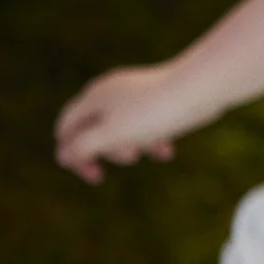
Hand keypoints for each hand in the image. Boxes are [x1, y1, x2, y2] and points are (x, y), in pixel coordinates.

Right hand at [54, 62, 199, 183]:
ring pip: (122, 128)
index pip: (67, 126)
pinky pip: (146, 124)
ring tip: (152, 149)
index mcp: (93, 97)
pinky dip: (153, 139)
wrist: (200, 87)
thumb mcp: (111, 135)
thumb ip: (83, 147)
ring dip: (133, 145)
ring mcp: (135, 93)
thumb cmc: (153, 113)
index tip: (95, 175)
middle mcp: (110, 91)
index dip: (72, 153)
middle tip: (131, 158)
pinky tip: (167, 152)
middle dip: (110, 150)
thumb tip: (62, 157)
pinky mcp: (158, 97)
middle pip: (94, 128)